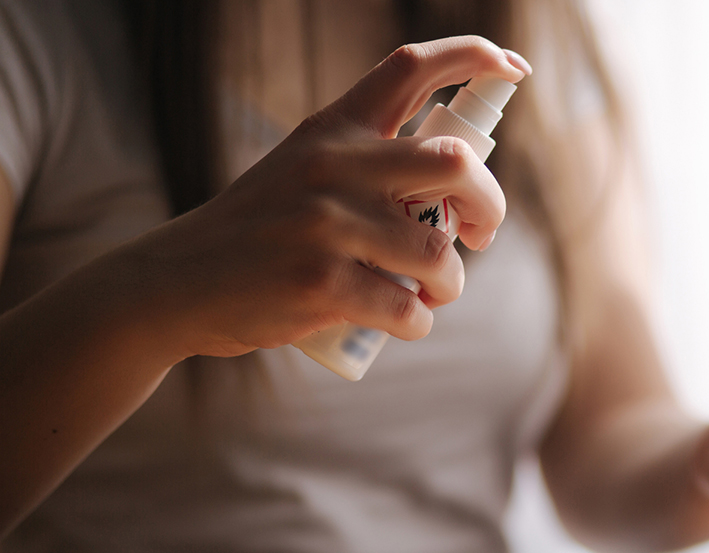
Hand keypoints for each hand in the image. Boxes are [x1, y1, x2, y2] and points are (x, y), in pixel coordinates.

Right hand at [112, 36, 529, 361]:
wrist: (177, 282)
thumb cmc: (259, 229)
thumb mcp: (303, 168)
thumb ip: (369, 162)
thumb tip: (463, 183)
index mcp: (333, 129)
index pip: (412, 68)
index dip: (475, 57)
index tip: (513, 67)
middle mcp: (334, 166)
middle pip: (458, 162)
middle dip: (491, 204)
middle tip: (481, 233)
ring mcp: (327, 225)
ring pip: (440, 252)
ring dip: (450, 283)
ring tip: (429, 291)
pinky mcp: (322, 284)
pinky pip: (411, 308)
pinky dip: (417, 322)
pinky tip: (400, 321)